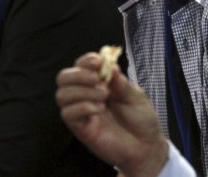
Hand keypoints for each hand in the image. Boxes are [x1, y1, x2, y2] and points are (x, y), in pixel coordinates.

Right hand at [56, 53, 168, 176]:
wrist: (146, 146)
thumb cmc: (141, 119)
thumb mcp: (136, 96)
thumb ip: (121, 83)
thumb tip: (109, 66)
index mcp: (99, 82)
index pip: (80, 65)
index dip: (86, 61)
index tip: (99, 62)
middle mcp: (86, 95)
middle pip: (63, 78)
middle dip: (78, 74)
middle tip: (98, 80)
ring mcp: (82, 112)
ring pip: (62, 95)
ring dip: (82, 91)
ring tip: (104, 96)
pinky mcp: (81, 129)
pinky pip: (68, 114)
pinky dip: (82, 107)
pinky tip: (99, 109)